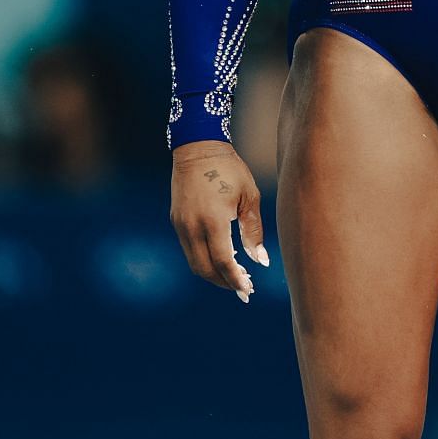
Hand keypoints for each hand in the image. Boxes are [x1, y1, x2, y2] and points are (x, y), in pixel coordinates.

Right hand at [169, 141, 270, 301]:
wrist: (198, 147)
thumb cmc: (230, 169)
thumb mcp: (249, 197)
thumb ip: (254, 231)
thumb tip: (261, 261)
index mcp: (213, 220)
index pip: (222, 261)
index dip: (235, 280)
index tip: (248, 291)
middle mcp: (192, 226)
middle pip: (205, 269)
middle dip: (224, 282)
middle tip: (244, 288)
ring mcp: (181, 225)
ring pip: (194, 262)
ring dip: (213, 273)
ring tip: (236, 276)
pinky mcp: (176, 221)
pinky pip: (189, 249)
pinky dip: (204, 259)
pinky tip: (222, 258)